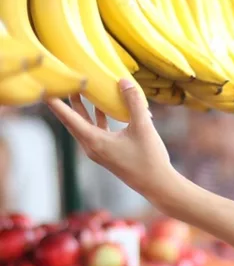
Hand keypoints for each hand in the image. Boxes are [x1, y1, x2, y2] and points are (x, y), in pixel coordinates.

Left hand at [46, 79, 174, 197]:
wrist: (157, 184)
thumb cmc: (149, 158)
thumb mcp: (143, 127)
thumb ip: (133, 102)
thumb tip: (124, 81)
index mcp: (94, 141)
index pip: (69, 118)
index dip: (56, 103)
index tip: (44, 89)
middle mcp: (92, 146)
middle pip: (73, 120)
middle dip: (67, 101)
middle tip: (63, 82)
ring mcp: (99, 150)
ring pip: (85, 125)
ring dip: (82, 109)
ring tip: (80, 91)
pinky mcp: (108, 152)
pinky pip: (97, 130)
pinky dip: (97, 117)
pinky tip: (104, 107)